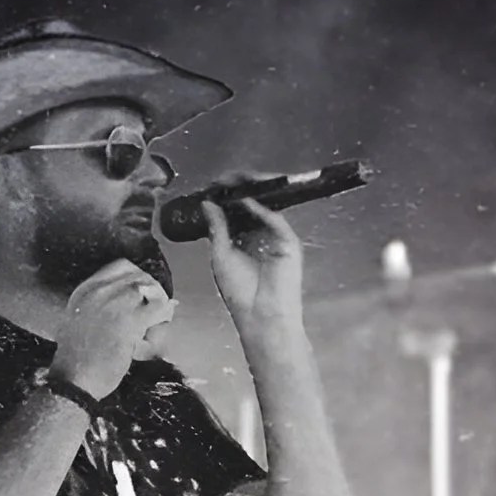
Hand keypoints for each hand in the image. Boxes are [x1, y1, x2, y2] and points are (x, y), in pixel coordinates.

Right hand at [51, 259, 175, 399]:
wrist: (74, 379)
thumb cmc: (76, 360)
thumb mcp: (79, 322)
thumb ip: (98, 309)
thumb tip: (129, 306)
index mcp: (85, 290)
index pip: (120, 266)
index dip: (138, 277)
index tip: (143, 293)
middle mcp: (100, 291)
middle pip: (140, 277)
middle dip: (152, 292)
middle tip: (156, 310)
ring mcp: (115, 303)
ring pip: (152, 292)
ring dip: (159, 306)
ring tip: (156, 324)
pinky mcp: (130, 321)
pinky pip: (159, 311)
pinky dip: (162, 321)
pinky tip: (156, 333)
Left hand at [204, 191, 304, 336]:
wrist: (262, 317)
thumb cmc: (240, 293)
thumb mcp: (220, 256)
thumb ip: (216, 228)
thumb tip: (207, 203)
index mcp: (242, 239)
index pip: (234, 210)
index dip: (224, 197)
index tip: (210, 186)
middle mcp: (259, 234)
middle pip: (251, 203)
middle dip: (238, 188)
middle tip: (223, 178)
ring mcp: (275, 236)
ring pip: (265, 205)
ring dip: (251, 190)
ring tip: (236, 179)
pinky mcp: (288, 241)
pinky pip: (274, 219)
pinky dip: (260, 207)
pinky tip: (246, 199)